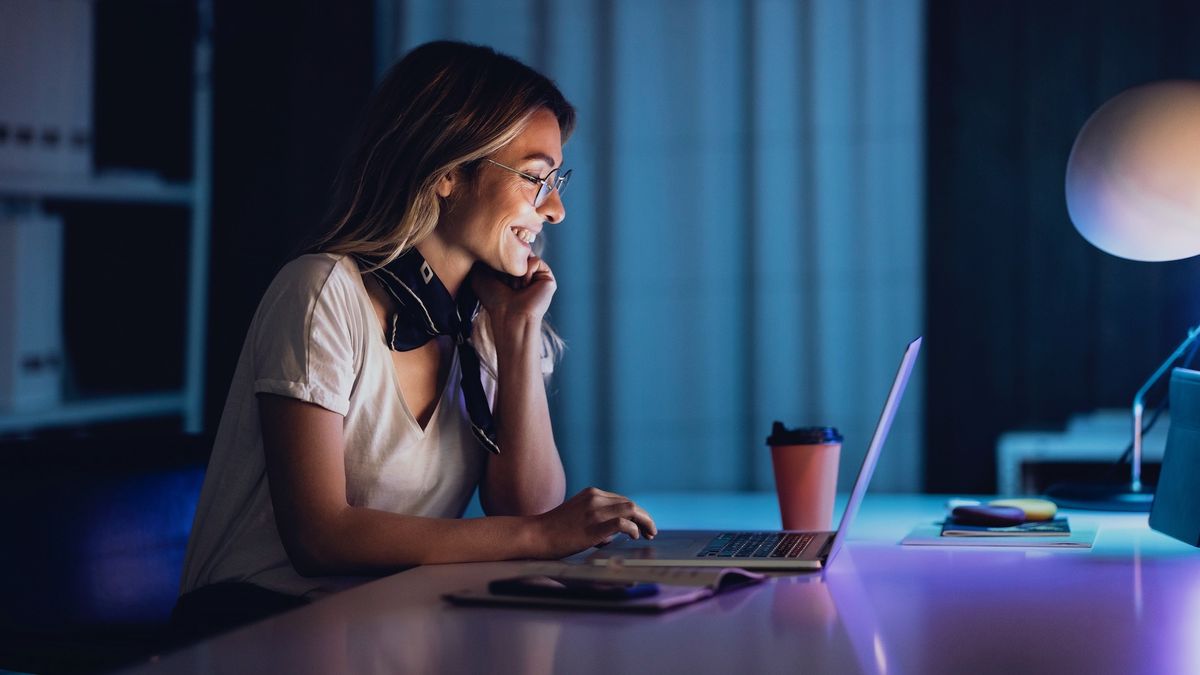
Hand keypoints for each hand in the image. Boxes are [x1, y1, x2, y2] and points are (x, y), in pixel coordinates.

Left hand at [470, 256, 556, 326]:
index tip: (495, 274)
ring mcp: (537, 275)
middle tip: (505, 283)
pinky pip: (536, 261)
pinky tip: (525, 287)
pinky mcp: (547, 278)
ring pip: (526, 256)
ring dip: (516, 271)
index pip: (507, 251)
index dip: (499, 259)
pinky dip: (527, 272)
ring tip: (515, 287)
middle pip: (517, 252)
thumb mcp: (481, 274)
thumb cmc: (494, 299)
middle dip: (508, 264)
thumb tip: (494, 242)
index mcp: (512, 273)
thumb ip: (485, 256)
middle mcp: (525, 273)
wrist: (509, 315)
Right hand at [531, 487, 657, 558]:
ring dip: (645, 522)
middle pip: (630, 503)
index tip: (642, 526)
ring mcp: (595, 512)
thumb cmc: (553, 531)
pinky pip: (622, 523)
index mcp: (591, 494)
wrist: (535, 535)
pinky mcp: (594, 527)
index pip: (622, 500)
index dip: (636, 512)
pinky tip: (634, 537)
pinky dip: (633, 529)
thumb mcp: (576, 516)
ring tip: (649, 534)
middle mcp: (595, 498)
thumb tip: (611, 536)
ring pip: (631, 509)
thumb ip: (594, 520)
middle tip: (652, 531)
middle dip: (645, 517)